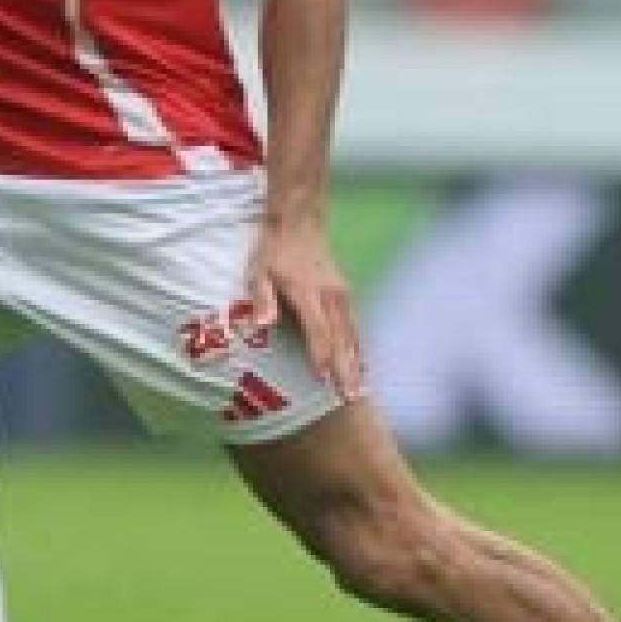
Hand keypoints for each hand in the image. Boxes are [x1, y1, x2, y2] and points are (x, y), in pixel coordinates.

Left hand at [246, 214, 364, 402]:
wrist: (298, 223)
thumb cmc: (273, 252)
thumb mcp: (258, 271)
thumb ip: (262, 298)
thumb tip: (262, 325)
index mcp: (306, 292)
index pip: (316, 329)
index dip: (319, 355)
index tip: (322, 379)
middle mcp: (329, 296)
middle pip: (339, 338)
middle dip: (344, 369)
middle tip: (350, 397)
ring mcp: (341, 296)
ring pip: (351, 335)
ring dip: (355, 364)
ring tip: (358, 391)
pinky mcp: (345, 296)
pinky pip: (354, 327)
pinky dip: (359, 349)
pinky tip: (362, 367)